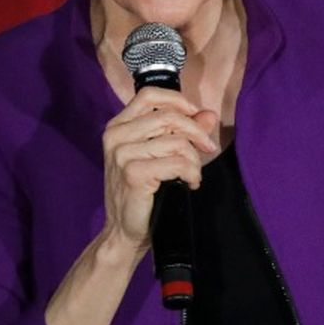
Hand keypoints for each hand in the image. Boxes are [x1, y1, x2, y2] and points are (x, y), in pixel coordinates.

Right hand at [100, 86, 220, 248]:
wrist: (124, 229)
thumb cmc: (141, 193)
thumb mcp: (159, 156)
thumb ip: (181, 132)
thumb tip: (208, 114)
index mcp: (118, 127)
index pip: (149, 95)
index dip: (178, 101)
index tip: (196, 115)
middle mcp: (115, 136)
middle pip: (168, 116)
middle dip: (196, 132)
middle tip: (208, 148)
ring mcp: (121, 154)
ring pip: (177, 142)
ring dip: (194, 160)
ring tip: (192, 174)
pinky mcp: (133, 172)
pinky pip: (178, 162)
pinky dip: (191, 173)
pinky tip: (189, 184)